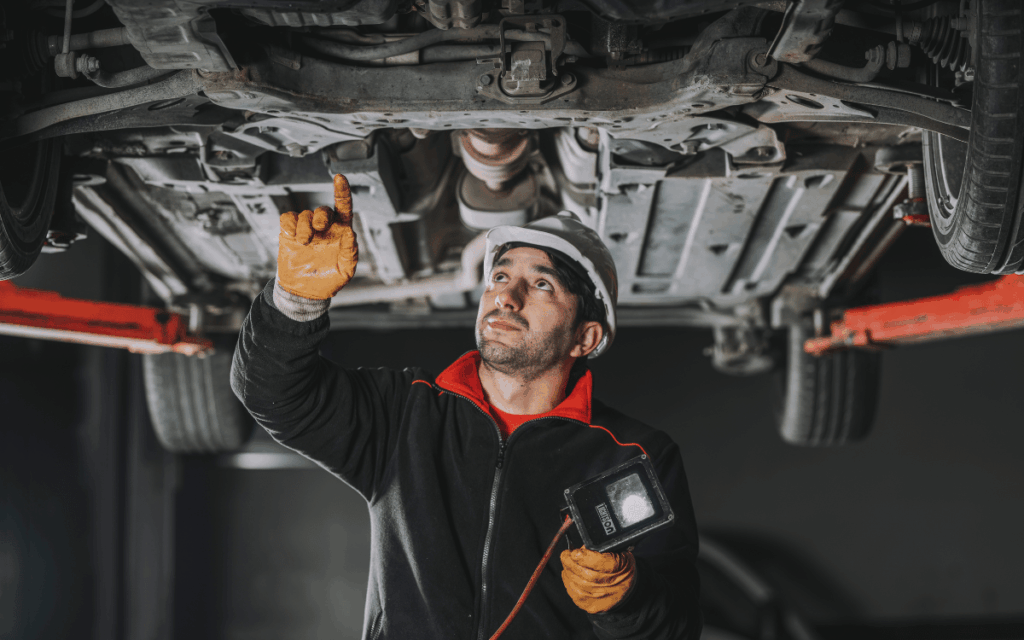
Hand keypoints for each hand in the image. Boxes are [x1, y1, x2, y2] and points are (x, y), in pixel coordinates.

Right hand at [277, 174, 358, 299]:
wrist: (304, 292)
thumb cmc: (329, 280)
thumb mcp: (345, 270)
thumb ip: (350, 252)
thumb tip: (350, 233)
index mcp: (340, 233)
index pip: (344, 208)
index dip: (342, 192)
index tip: (339, 177)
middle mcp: (324, 228)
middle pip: (322, 210)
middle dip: (320, 215)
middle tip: (318, 228)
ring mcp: (306, 230)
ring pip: (304, 214)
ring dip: (304, 226)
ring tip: (304, 243)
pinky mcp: (289, 233)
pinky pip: (288, 218)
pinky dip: (289, 224)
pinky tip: (292, 236)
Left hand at [560, 547, 636, 613]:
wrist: (626, 588)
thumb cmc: (620, 567)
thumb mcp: (618, 551)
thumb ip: (601, 548)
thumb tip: (581, 548)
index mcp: (621, 568)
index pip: (601, 563)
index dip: (584, 557)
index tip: (574, 552)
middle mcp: (613, 585)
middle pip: (586, 575)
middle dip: (571, 563)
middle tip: (565, 554)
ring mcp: (602, 598)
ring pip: (578, 584)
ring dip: (568, 571)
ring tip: (566, 563)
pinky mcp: (593, 606)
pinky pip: (575, 594)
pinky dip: (568, 582)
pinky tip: (567, 574)